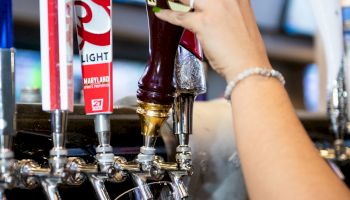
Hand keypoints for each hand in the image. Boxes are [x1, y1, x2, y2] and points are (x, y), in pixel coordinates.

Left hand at [155, 0, 271, 80]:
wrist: (249, 67)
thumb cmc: (244, 50)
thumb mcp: (240, 21)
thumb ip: (226, 12)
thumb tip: (209, 12)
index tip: (189, 0)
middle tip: (179, 1)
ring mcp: (215, 9)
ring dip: (174, 0)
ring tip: (166, 0)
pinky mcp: (204, 23)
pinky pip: (180, 16)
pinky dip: (168, 15)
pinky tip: (160, 14)